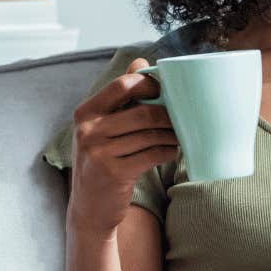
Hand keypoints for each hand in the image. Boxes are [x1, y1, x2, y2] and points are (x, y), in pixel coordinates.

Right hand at [66, 57, 178, 236]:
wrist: (89, 209)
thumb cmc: (101, 162)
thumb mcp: (101, 128)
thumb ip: (119, 96)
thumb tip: (141, 62)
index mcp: (85, 113)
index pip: (122, 85)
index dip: (149, 84)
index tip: (166, 90)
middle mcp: (88, 130)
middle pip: (142, 112)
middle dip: (168, 114)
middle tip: (184, 116)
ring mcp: (99, 152)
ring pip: (150, 135)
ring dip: (172, 134)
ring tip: (182, 135)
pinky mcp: (114, 173)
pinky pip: (152, 155)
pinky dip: (168, 151)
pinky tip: (174, 151)